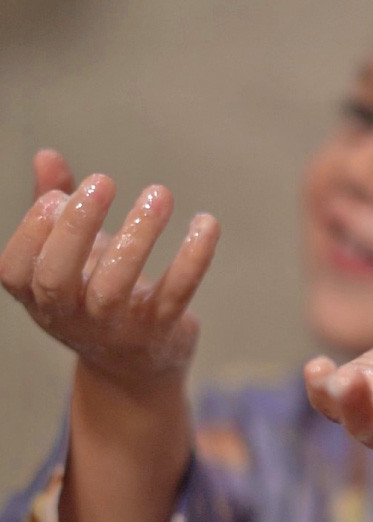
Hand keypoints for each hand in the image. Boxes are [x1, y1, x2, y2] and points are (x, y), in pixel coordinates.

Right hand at [0, 149, 219, 391]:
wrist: (136, 367)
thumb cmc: (94, 293)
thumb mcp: (71, 254)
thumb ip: (55, 206)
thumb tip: (46, 154)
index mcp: (39, 296)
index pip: (17, 270)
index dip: (31, 231)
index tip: (56, 197)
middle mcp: (70, 316)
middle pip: (56, 279)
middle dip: (76, 227)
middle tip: (102, 180)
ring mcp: (114, 328)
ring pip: (114, 287)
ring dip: (136, 236)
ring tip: (159, 193)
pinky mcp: (160, 331)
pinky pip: (175, 294)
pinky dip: (192, 258)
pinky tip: (205, 222)